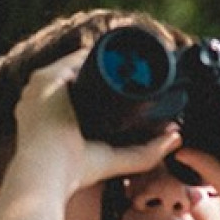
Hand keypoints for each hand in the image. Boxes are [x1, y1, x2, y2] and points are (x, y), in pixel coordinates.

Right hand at [12, 49, 180, 195]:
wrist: (46, 170)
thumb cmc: (74, 171)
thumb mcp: (116, 159)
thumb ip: (147, 152)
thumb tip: (176, 137)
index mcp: (56, 115)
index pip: (84, 90)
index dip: (110, 85)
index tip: (138, 81)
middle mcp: (46, 98)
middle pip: (82, 74)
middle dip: (110, 68)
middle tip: (142, 67)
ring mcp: (44, 86)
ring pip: (80, 63)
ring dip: (106, 57)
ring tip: (135, 54)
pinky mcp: (46, 78)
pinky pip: (75, 57)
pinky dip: (96, 52)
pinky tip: (118, 47)